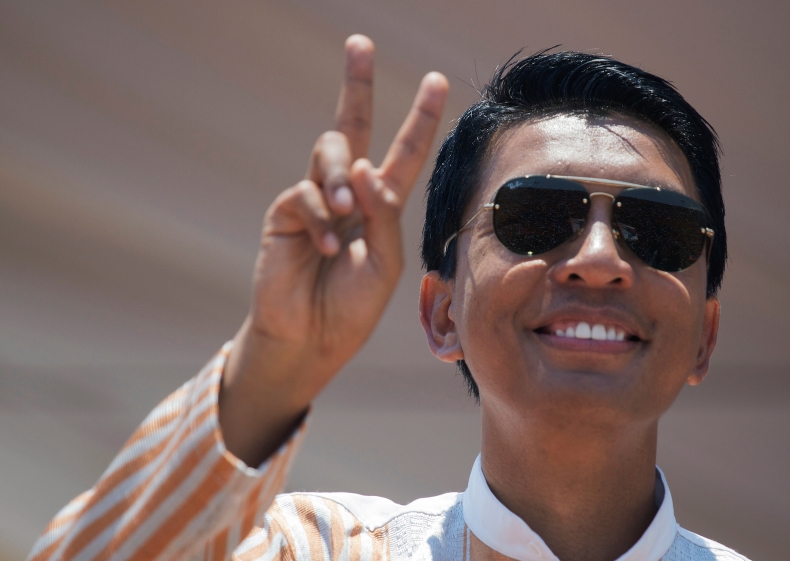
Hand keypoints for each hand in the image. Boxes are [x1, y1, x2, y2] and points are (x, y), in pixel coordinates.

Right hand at [219, 35, 448, 465]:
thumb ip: (383, 214)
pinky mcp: (286, 212)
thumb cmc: (353, 306)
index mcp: (381, 205)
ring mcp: (315, 198)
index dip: (419, 118)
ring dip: (341, 176)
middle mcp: (348, 193)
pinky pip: (305, 194)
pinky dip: (320, 219)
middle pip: (353, 125)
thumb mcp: (385, 263)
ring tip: (345, 212)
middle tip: (359, 42)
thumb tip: (366, 165)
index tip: (436, 80)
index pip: (404, 153)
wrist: (311, 338)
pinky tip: (323, 250)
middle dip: (357, 84)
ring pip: (330, 152)